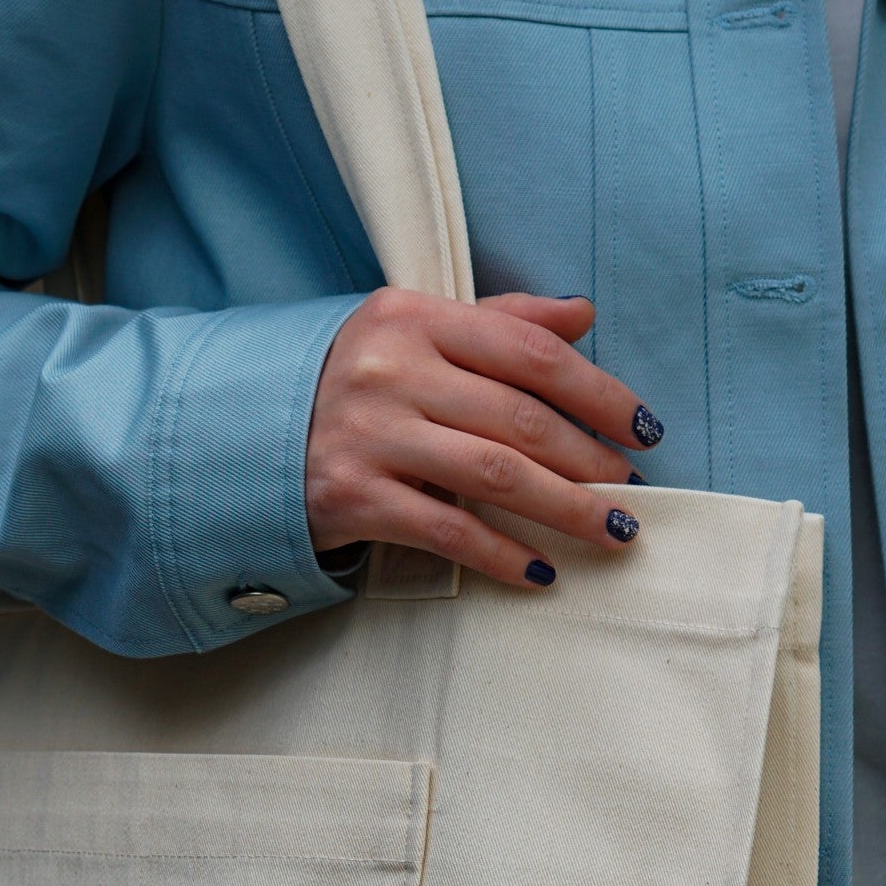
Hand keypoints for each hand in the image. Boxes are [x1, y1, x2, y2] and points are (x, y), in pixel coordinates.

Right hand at [305, 289, 662, 586]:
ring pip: (495, 474)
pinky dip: (502, 554)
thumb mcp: (412, 334)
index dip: (598, 391)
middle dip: (591, 460)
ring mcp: (369, 435)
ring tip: (612, 530)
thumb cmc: (347, 386)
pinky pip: (448, 530)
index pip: (528, 350)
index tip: (644, 427)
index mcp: (414, 318)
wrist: (242, 439)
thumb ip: (498, 322)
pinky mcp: (351, 497)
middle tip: (633, 489)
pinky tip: (541, 572)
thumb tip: (583, 314)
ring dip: (565, 508)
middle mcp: (391, 370)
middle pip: (521, 418)